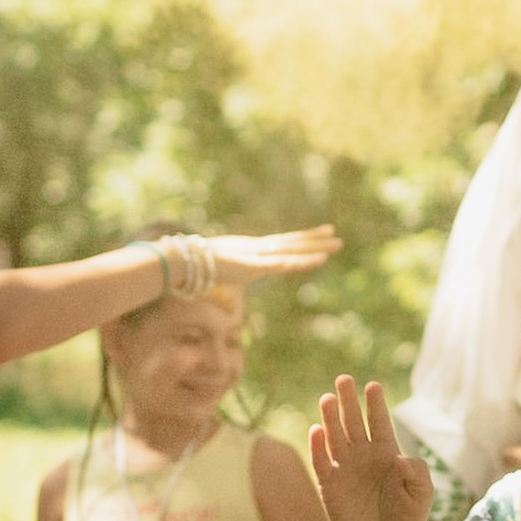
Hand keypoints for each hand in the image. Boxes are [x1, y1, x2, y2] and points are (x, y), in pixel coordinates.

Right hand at [206, 226, 341, 286]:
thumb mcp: (216, 273)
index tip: (320, 233)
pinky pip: (281, 265)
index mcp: (250, 249)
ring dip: (314, 249)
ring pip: (291, 252)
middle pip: (291, 244)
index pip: (282, 243)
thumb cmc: (194, 267)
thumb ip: (223, 281)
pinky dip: (298, 262)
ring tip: (335, 245)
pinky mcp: (252, 267)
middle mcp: (256, 249)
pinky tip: (315, 260)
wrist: (183, 261)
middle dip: (315, 241)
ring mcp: (255, 257)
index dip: (301, 239)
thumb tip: (220, 287)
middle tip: (337, 237)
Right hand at [310, 376, 434, 520]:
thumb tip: (401, 458)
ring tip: (327, 398)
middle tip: (344, 379)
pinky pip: (321, 462)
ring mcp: (344, 468)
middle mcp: (363, 455)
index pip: (379, 423)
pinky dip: (318, 447)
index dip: (375, 405)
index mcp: (386, 453)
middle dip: (349, 401)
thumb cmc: (405, 518)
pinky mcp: (329, 485)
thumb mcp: (422, 497)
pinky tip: (317, 430)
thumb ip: (418, 475)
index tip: (373, 386)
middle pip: (353, 422)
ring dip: (330, 418)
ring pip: (335, 437)